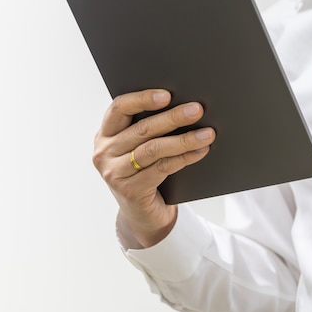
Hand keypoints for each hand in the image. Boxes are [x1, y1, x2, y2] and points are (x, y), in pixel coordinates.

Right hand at [93, 89, 215, 247]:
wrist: (144, 216)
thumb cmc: (146, 173)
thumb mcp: (140, 148)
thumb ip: (149, 129)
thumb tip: (184, 106)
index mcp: (105, 134)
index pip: (119, 108)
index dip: (143, 98)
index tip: (167, 95)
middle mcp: (104, 152)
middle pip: (142, 129)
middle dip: (173, 117)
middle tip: (197, 110)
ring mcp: (114, 173)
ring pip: (153, 149)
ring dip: (184, 139)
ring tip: (207, 133)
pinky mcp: (130, 191)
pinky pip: (162, 168)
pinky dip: (184, 158)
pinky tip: (200, 151)